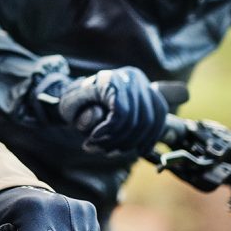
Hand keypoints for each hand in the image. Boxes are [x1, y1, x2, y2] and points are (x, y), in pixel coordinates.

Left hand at [36, 67, 168, 157]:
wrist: (86, 92)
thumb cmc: (77, 100)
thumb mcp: (70, 104)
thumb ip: (80, 111)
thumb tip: (97, 116)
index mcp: (111, 78)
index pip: (121, 111)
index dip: (109, 131)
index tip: (92, 140)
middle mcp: (132, 79)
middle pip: (137, 120)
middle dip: (118, 141)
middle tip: (99, 150)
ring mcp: (145, 87)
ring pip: (150, 123)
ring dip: (132, 143)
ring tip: (112, 151)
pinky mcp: (154, 98)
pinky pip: (159, 122)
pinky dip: (149, 140)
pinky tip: (137, 151)